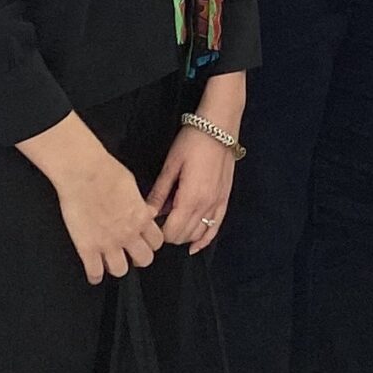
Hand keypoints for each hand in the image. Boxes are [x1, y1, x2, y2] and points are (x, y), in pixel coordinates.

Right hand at [51, 149, 164, 283]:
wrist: (84, 173)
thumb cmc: (107, 172)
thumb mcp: (134, 187)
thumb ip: (140, 205)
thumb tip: (145, 211)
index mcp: (142, 218)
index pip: (157, 242)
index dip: (151, 243)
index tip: (145, 242)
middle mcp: (128, 234)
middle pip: (144, 259)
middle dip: (139, 258)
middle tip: (131, 254)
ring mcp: (108, 243)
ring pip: (121, 270)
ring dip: (118, 267)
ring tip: (112, 262)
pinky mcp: (87, 247)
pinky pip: (94, 272)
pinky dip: (95, 275)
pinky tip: (94, 273)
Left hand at [147, 128, 236, 251]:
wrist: (220, 126)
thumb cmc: (192, 141)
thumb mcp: (171, 165)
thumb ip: (160, 192)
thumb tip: (146, 213)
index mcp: (191, 197)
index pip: (172, 231)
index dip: (159, 233)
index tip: (149, 226)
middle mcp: (207, 205)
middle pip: (185, 235)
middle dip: (169, 235)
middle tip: (157, 224)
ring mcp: (218, 203)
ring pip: (199, 233)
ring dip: (184, 235)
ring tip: (172, 226)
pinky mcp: (225, 199)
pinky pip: (216, 226)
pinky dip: (205, 238)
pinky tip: (195, 246)